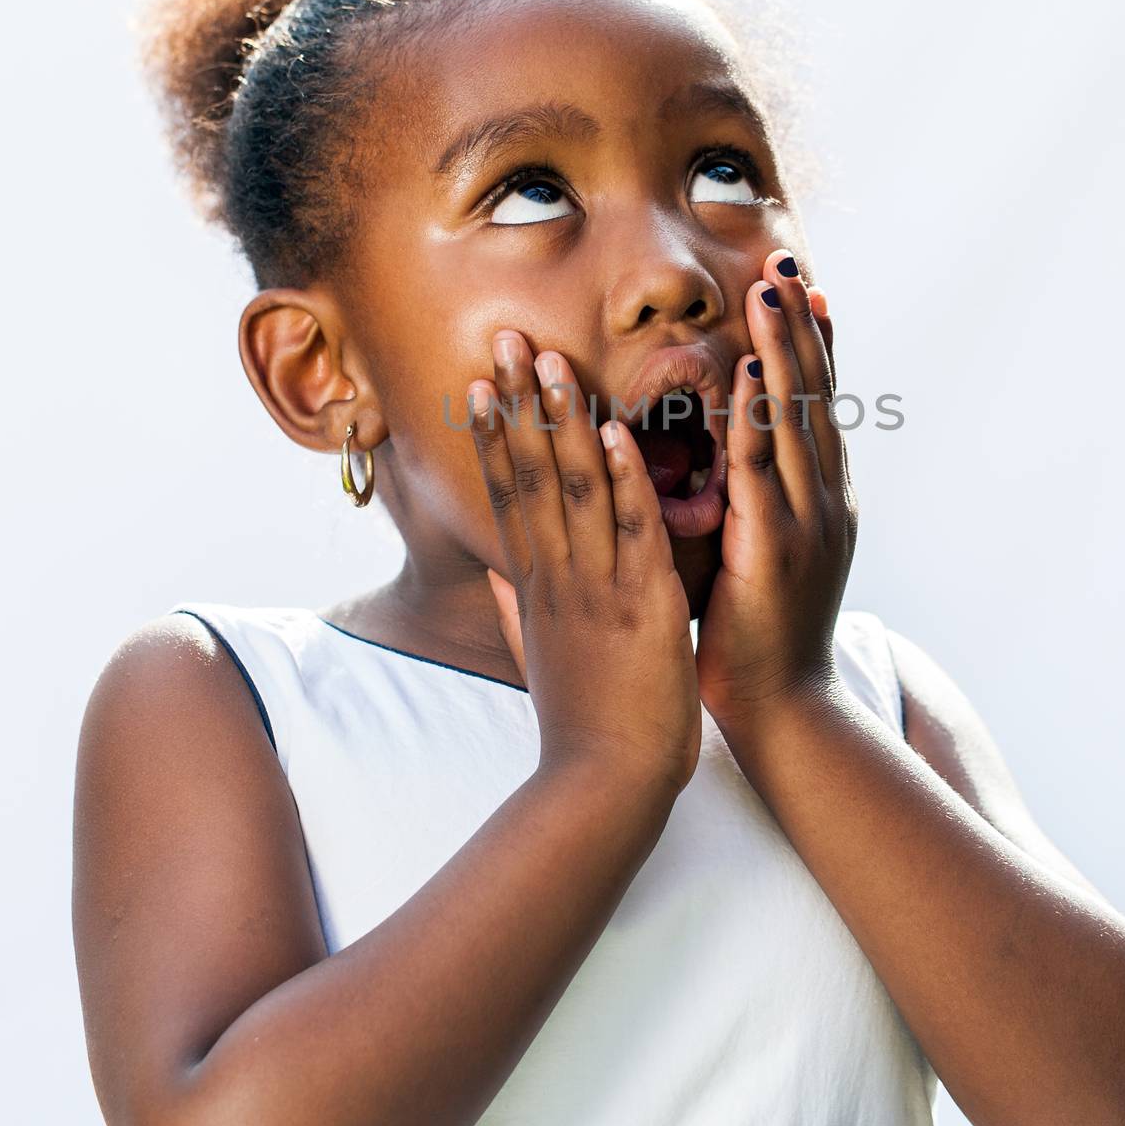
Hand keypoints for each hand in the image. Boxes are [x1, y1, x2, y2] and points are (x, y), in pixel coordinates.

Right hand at [469, 329, 701, 793]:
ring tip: (552, 361)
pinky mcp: (640, 604)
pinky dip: (622, 479)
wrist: (604, 786)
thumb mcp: (537, 655)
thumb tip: (497, 569)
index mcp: (537, 586)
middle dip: (519, 404)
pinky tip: (614, 432)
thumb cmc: (579, 725)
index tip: (483, 382)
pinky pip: (630, 530)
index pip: (510, 493)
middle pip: (531, 475)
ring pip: (575, 489)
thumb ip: (516, 605)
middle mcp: (557, 576)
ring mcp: (595, 587)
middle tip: (507, 339)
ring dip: (563, 422)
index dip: (497, 433)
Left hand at [696, 249, 856, 734]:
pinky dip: (763, 415)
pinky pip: (765, 468)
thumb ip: (756, 507)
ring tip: (772, 287)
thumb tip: (737, 470)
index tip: (805, 287)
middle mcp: (825, 500)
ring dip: (785, 347)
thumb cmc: (758, 640)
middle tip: (788, 261)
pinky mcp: (776, 547)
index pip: (817, 405)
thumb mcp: (764, 558)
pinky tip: (757, 369)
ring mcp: (807, 521)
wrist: (784, 712)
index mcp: (821, 501)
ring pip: (796, 418)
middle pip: (815, 394)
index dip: (813, 343)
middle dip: (800, 324)